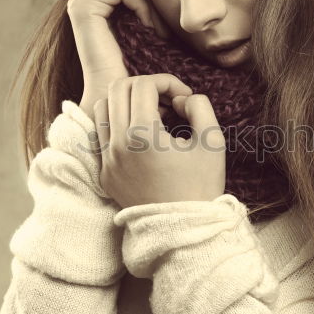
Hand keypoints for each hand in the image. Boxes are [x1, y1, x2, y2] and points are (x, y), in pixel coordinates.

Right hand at [66, 0, 171, 120]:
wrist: (121, 98)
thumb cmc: (138, 74)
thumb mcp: (147, 36)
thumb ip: (149, 9)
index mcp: (95, 7)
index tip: (163, 30)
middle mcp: (83, 2)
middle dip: (153, 0)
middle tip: (163, 32)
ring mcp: (79, 3)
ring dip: (152, 6)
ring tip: (158, 33)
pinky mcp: (83, 7)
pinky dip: (144, 6)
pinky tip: (150, 30)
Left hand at [93, 75, 225, 208]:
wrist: (184, 231)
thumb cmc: (202, 187)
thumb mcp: (213, 142)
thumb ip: (200, 107)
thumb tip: (181, 99)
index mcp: (143, 136)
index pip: (144, 85)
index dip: (167, 81)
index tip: (183, 96)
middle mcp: (118, 146)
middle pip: (118, 88)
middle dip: (145, 85)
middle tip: (167, 100)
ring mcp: (107, 161)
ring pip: (103, 107)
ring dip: (127, 101)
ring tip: (153, 115)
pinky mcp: (104, 173)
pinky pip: (100, 134)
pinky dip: (117, 123)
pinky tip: (140, 133)